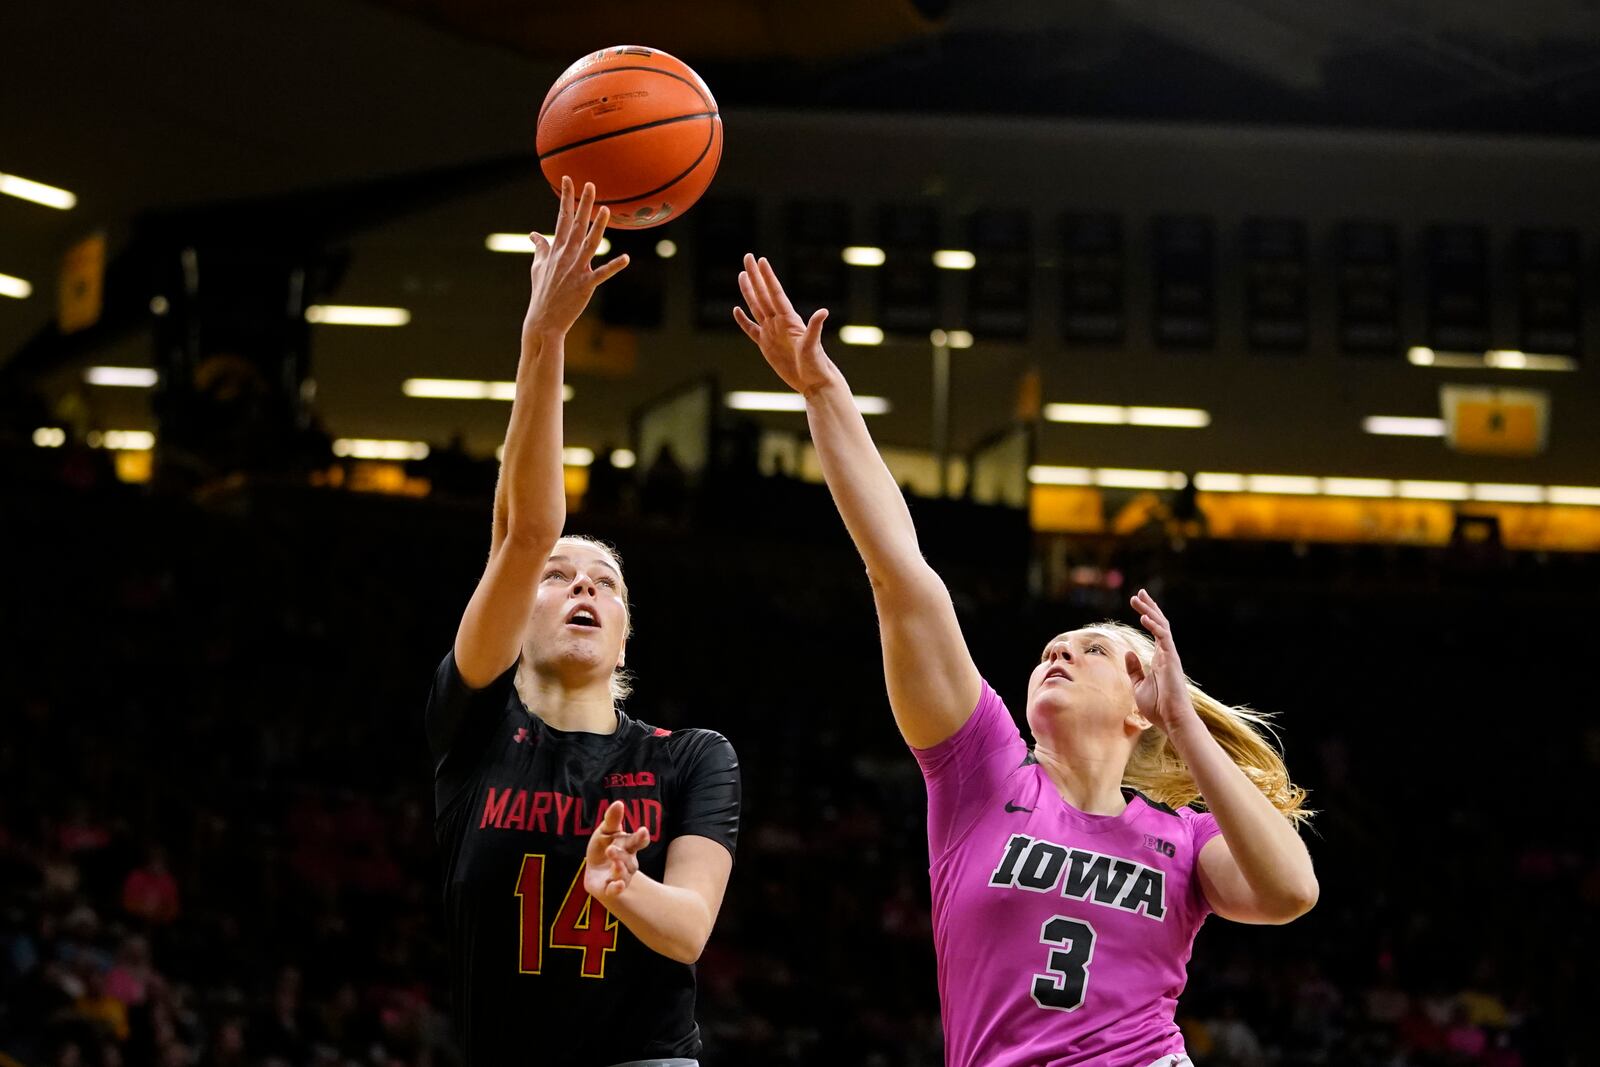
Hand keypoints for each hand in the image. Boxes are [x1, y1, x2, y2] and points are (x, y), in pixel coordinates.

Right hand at [523, 176, 629, 339]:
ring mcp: (576, 269)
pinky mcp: (585, 285)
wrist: (542, 319)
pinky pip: (602, 274)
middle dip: (583, 204)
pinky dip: (614, 266)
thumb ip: (540, 248)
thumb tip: (534, 234)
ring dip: (598, 227)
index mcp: (556, 249)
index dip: (566, 198)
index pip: (561, 218)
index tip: (568, 179)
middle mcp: (566, 256)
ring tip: (606, 210)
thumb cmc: (541, 292)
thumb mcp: (537, 266)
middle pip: (576, 225)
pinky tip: (626, 258)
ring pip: (589, 244)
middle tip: (591, 185)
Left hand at [583, 800, 649, 902]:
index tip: (643, 831)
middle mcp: (627, 862)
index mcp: (628, 846)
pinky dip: (617, 888)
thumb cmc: (603, 847)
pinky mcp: (610, 888)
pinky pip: (616, 890)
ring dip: (619, 869)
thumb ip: (612, 820)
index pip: (638, 841)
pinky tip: (617, 885)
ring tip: (612, 862)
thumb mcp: (605, 832)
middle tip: (610, 848)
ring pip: (624, 874)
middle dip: (621, 854)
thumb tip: (618, 803)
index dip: (641, 837)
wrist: (595, 872)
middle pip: (629, 860)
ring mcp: (620, 876)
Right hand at [732, 253, 838, 396]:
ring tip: (742, 274)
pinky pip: (751, 329)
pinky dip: (743, 320)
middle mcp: (779, 322)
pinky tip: (736, 309)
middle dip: (755, 275)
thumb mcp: (813, 346)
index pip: (775, 293)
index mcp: (789, 320)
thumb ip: (815, 327)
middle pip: (763, 294)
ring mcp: (771, 332)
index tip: (761, 260)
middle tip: (748, 256)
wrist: (814, 382)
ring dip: (749, 291)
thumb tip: (823, 311)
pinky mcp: (766, 345)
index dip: (767, 276)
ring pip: (756, 307)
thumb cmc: (816, 364)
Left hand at [1125, 588, 1202, 735]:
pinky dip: (1154, 626)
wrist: (1172, 720)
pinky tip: (1144, 617)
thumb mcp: (1138, 685)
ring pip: (1161, 626)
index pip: (1155, 631)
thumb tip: (1128, 652)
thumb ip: (1134, 669)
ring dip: (1149, 611)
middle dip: (1149, 607)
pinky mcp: (1171, 659)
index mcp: (1160, 658)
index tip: (1138, 602)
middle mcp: (1166, 653)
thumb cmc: (1158, 707)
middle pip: (1159, 624)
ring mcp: (1170, 655)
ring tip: (1138, 598)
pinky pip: (1163, 638)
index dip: (1147, 615)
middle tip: (1138, 593)